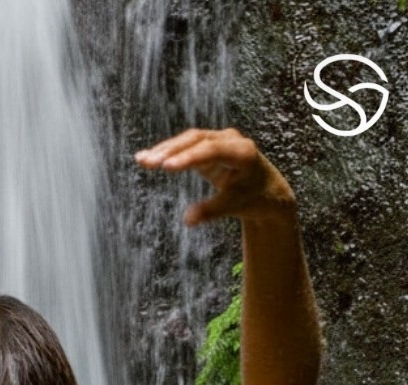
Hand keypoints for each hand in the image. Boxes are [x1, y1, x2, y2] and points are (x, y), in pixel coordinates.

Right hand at [135, 128, 295, 226]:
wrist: (266, 191)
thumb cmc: (254, 198)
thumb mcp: (235, 206)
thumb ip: (212, 211)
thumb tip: (188, 220)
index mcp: (243, 152)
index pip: (212, 151)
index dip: (188, 157)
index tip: (167, 167)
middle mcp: (231, 140)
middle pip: (196, 140)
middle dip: (171, 151)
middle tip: (148, 163)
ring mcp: (218, 140)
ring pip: (188, 140)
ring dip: (165, 150)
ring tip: (141, 160)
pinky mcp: (207, 145)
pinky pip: (185, 146)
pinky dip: (167, 152)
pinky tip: (146, 158)